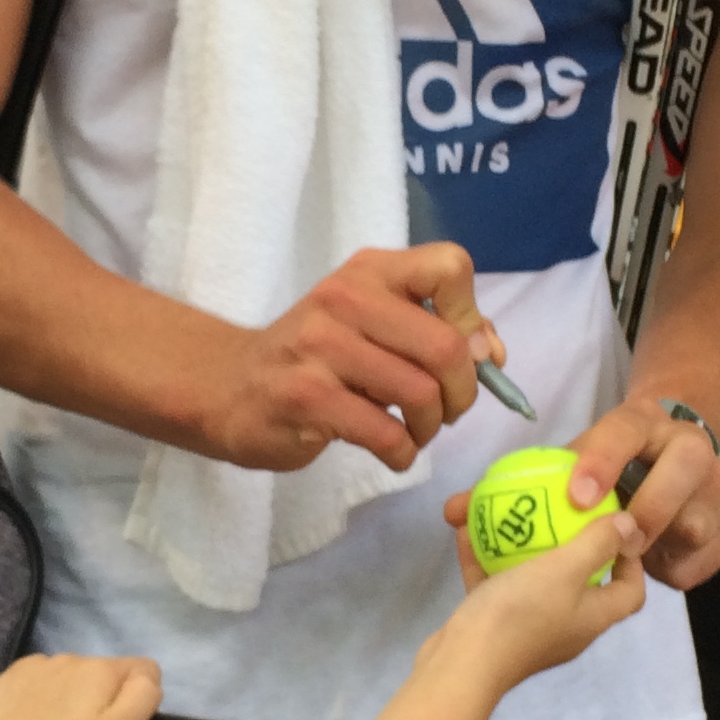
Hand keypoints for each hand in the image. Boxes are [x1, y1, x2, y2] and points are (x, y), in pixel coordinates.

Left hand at [0, 653, 162, 719]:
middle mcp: (69, 657)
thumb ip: (142, 697)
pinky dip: (44, 699)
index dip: (139, 704)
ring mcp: (34, 667)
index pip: (144, 671)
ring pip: (73, 678)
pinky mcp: (8, 680)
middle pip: (106, 675)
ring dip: (74, 700)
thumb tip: (145, 676)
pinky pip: (42, 682)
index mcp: (100, 670)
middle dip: (104, 702)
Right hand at [197, 245, 499, 473]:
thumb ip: (434, 328)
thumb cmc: (314, 357)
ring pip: (420, 393)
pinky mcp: (306, 398)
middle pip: (445, 345)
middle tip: (448, 411)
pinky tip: (393, 452)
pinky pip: (385, 434)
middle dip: (463, 392)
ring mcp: (320, 347)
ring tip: (416, 432)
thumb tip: (490, 354)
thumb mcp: (370, 324)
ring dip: (431, 427)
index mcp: (368, 271)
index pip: (450, 266)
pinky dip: (403, 454)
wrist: (229, 386)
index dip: (472, 316)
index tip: (463, 353)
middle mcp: (344, 297)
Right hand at [434, 507, 645, 694]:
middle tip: (554, 512)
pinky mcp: (494, 627)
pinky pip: (495, 585)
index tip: (615, 528)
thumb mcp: (565, 570)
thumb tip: (630, 525)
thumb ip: (598, 544)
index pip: (630, 592)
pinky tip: (467, 531)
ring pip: (530, 578)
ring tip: (504, 513)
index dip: (631, 561)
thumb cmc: (521, 615)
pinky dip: (485, 559)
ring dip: (518, 545)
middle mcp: (567, 625)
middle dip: (567, 541)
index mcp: (593, 616)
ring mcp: (529, 628)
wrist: (461, 665)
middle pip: (579, 580)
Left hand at [443, 394, 719, 591]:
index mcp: (639, 421)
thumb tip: (454, 511)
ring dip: (668, 542)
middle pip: (687, 465)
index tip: (576, 498)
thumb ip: (512, 491)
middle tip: (618, 542)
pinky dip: (686, 566)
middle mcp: (688, 441)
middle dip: (651, 507)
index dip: (601, 461)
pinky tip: (660, 569)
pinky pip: (718, 549)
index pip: (622, 429)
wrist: (666, 461)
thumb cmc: (600, 471)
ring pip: (705, 514)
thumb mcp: (564, 469)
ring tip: (638, 558)